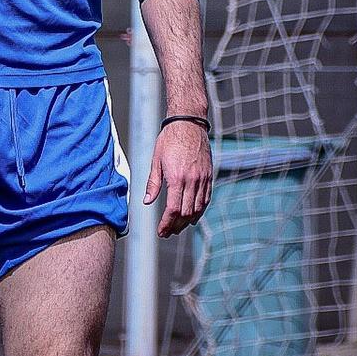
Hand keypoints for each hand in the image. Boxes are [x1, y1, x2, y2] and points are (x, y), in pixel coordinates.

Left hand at [144, 121, 212, 236]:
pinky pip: (206, 199)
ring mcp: (203, 179)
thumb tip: (147, 202)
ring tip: (178, 227)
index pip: (173, 209)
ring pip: (198, 208)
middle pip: (186, 213)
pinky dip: (200, 211)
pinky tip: (192, 216)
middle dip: (176, 226)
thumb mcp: (156, 160)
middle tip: (167, 232)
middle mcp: (192, 180)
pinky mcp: (209, 175)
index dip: (167, 224)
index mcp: (177, 177)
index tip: (161, 231)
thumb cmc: (169, 139)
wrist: (189, 123)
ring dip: (188, 221)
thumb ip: (153, 183)